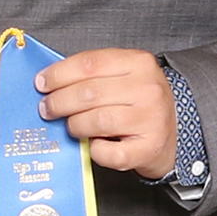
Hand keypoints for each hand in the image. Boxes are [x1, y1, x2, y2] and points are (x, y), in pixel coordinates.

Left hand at [37, 47, 176, 178]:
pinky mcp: (148, 148)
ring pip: (96, 121)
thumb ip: (93, 75)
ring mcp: (151, 119)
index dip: (59, 74)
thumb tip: (50, 82)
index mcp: (139, 63)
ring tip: (71, 126)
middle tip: (47, 109)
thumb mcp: (124, 76)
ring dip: (74, 125)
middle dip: (59, 102)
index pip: (89, 63)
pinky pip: (107, 152)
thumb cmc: (140, 103)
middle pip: (89, 93)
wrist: (174, 132)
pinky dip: (94, 150)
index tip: (42, 83)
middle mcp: (148, 89)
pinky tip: (94, 144)